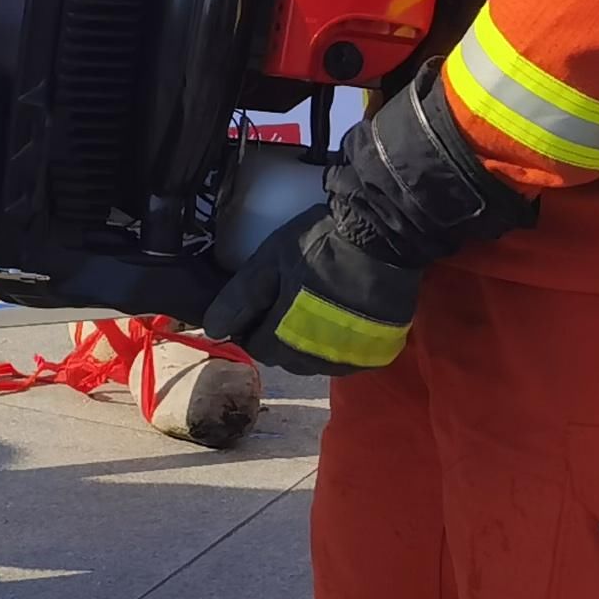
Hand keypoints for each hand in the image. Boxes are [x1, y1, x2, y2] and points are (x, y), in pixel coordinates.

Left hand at [199, 207, 409, 376]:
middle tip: (290, 300)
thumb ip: (239, 299)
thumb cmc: (320, 245)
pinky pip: (347, 359)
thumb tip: (213, 331)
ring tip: (316, 308)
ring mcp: (349, 360)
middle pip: (285, 357)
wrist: (385, 237)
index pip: (256, 347)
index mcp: (285, 340)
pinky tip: (343, 319)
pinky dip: (340, 345)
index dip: (253, 326)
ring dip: (310, 343)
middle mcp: (316, 361)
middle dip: (280, 336)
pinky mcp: (376, 354)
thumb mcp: (269, 262)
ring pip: (316, 361)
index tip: (262, 303)